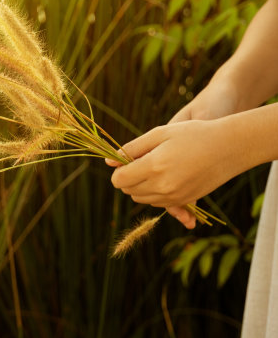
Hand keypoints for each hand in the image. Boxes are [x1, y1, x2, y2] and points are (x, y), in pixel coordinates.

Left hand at [108, 72, 239, 227]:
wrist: (229, 147)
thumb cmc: (193, 134)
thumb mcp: (160, 133)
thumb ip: (132, 148)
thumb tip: (109, 161)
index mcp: (153, 167)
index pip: (119, 180)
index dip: (118, 170)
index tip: (126, 160)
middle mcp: (162, 186)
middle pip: (128, 191)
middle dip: (128, 178)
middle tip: (141, 161)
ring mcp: (174, 197)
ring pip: (142, 199)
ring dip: (140, 186)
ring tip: (155, 167)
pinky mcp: (184, 201)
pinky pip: (158, 203)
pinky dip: (155, 193)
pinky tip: (165, 176)